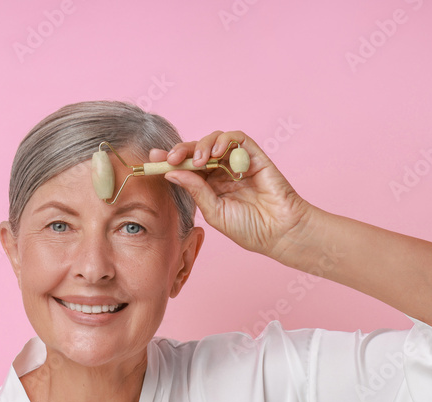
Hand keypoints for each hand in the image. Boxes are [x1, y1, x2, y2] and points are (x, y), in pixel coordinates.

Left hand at [154, 131, 313, 258]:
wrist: (279, 232)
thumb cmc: (249, 229)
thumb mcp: (215, 212)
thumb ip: (196, 190)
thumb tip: (171, 172)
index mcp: (210, 187)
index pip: (186, 168)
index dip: (169, 161)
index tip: (152, 159)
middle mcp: (222, 172)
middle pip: (196, 151)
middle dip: (181, 151)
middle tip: (170, 157)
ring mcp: (237, 162)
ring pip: (214, 141)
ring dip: (201, 145)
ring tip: (198, 160)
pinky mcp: (253, 156)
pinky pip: (236, 139)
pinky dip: (223, 141)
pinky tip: (214, 155)